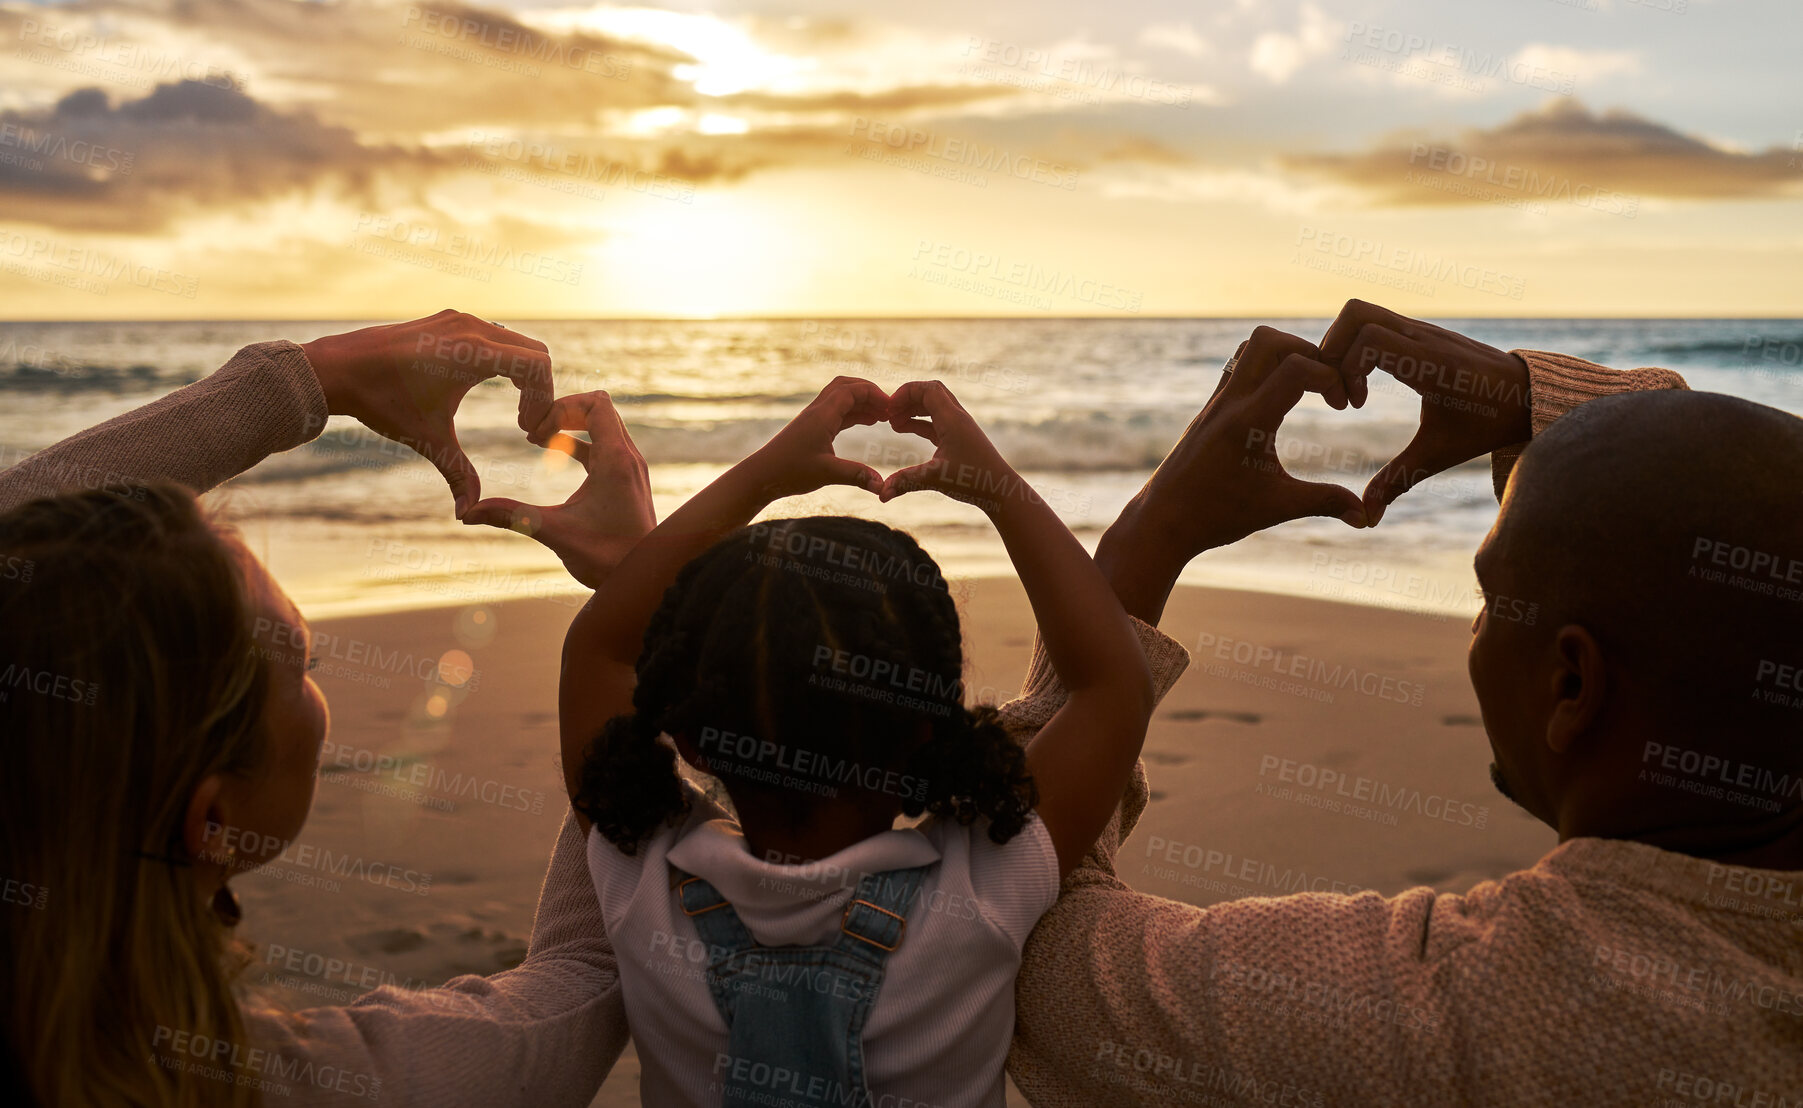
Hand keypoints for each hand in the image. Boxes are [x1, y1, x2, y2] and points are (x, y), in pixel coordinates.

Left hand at [301, 310, 555, 516]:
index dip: (543, 400)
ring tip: (513, 412)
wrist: (336, 369)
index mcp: (473, 351)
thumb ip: (457, 475)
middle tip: (525, 425)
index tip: (525, 431)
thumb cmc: (382, 401)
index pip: (538, 365)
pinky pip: (495, 337)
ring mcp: (460, 319)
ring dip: (523, 376)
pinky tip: (484, 389)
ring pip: (517, 343)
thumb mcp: (427, 439)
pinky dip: (504, 362)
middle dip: (539, 391)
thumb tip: (468, 515)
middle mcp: (471, 327)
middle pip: (536, 352)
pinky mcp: (449, 319)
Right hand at [461, 392, 654, 588]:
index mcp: (616, 460)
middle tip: (531, 431)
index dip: (561, 406)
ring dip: (570, 427)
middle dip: (562, 412)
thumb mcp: (554, 533)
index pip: (596, 403)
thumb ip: (512, 516)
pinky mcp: (627, 480)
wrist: (642, 580)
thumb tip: (468, 513)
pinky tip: (552, 453)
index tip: (534, 431)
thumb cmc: (606, 559)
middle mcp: (629, 458)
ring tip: (536, 439)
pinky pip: (603, 447)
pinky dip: (579, 443)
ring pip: (602, 426)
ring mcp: (630, 468)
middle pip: (599, 409)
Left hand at [739, 377, 888, 499]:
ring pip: (841, 398)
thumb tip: (883, 486)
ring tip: (884, 416)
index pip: (851, 390)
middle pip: (846, 386)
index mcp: (822, 415)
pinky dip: (854, 413)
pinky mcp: (812, 429)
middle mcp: (817, 411)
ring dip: (862, 403)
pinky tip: (867, 422)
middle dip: (869, 392)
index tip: (892, 408)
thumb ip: (856, 476)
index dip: (874, 394)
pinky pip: (837, 412)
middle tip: (890, 408)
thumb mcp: (826, 474)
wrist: (761, 476)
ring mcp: (814, 419)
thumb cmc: (789, 472)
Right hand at [877, 380, 1021, 511]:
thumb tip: (881, 494)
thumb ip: (906, 482)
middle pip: (930, 393)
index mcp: (952, 419)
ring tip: (892, 425)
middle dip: (907, 399)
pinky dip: (919, 422)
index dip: (905, 392)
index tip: (888, 408)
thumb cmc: (973, 482)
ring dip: (912, 410)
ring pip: (933, 407)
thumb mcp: (936, 479)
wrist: (1000, 491)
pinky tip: (905, 430)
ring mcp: (959, 428)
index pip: (927, 389)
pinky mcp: (959, 438)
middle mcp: (957, 418)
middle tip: (888, 414)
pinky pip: (936, 422)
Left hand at [1125, 326, 1368, 553]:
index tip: (1347, 405)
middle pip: (1269, 339)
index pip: (1297, 368)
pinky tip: (1281, 400)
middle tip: (1328, 385)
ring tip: (1307, 388)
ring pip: (1248, 347)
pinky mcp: (1209, 409)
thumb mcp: (1278, 507)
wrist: (1160, 523)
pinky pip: (1237, 368)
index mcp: (1249, 422)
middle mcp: (1229, 403)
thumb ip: (1326, 502)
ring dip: (1283, 355)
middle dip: (1309, 351)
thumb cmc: (1217, 517)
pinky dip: (1265, 369)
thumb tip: (1369, 517)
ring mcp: (1215, 402)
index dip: (1333, 377)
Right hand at [1317, 299, 1530, 523]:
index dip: (1346, 369)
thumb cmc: (1486, 423)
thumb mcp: (1440, 453)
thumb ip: (1398, 481)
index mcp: (1430, 362)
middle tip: (1340, 390)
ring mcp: (1421, 328)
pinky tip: (1369, 382)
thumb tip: (1367, 520)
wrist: (1528, 394)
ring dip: (1343, 346)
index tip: (1352, 406)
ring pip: (1362, 312)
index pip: (1369, 338)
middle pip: (1356, 312)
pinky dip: (1358, 346)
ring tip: (1351, 387)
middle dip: (1333, 349)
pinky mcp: (1419, 330)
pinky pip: (1375, 321)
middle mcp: (1422, 336)